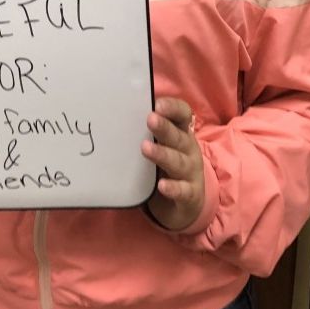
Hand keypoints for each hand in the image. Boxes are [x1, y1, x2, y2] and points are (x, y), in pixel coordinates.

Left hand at [141, 97, 204, 230]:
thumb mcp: (162, 146)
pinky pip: (182, 191)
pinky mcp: (190, 195)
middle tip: (150, 119)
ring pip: (178, 162)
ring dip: (162, 154)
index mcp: (182, 134)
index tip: (157, 104)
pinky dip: (173, 188)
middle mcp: (189, 151)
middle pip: (178, 137)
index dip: (172, 108)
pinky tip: (162, 186)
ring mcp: (191, 173)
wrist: (185, 204)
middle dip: (164, 128)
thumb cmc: (167, 167)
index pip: (182, 115)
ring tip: (145, 148)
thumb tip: (118, 112)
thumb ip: (147, 132)